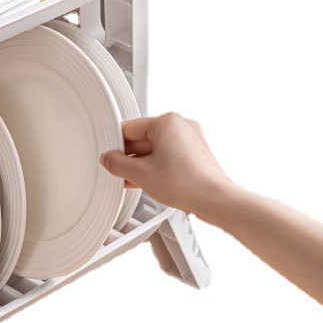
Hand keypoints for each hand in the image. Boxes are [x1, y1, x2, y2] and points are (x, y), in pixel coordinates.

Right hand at [100, 113, 233, 220]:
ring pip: (155, 150)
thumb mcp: (140, 173)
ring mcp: (190, 141)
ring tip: (128, 179)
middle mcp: (181, 127)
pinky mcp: (195, 156)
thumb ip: (117, 164)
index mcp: (167, 121)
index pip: (129, 128)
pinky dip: (154, 167)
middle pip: (142, 139)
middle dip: (128, 157)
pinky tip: (144, 181)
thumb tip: (108, 159)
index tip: (108, 156)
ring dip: (140, 164)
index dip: (114, 144)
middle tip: (116, 170)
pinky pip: (167, 157)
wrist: (215, 200)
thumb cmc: (187, 183)